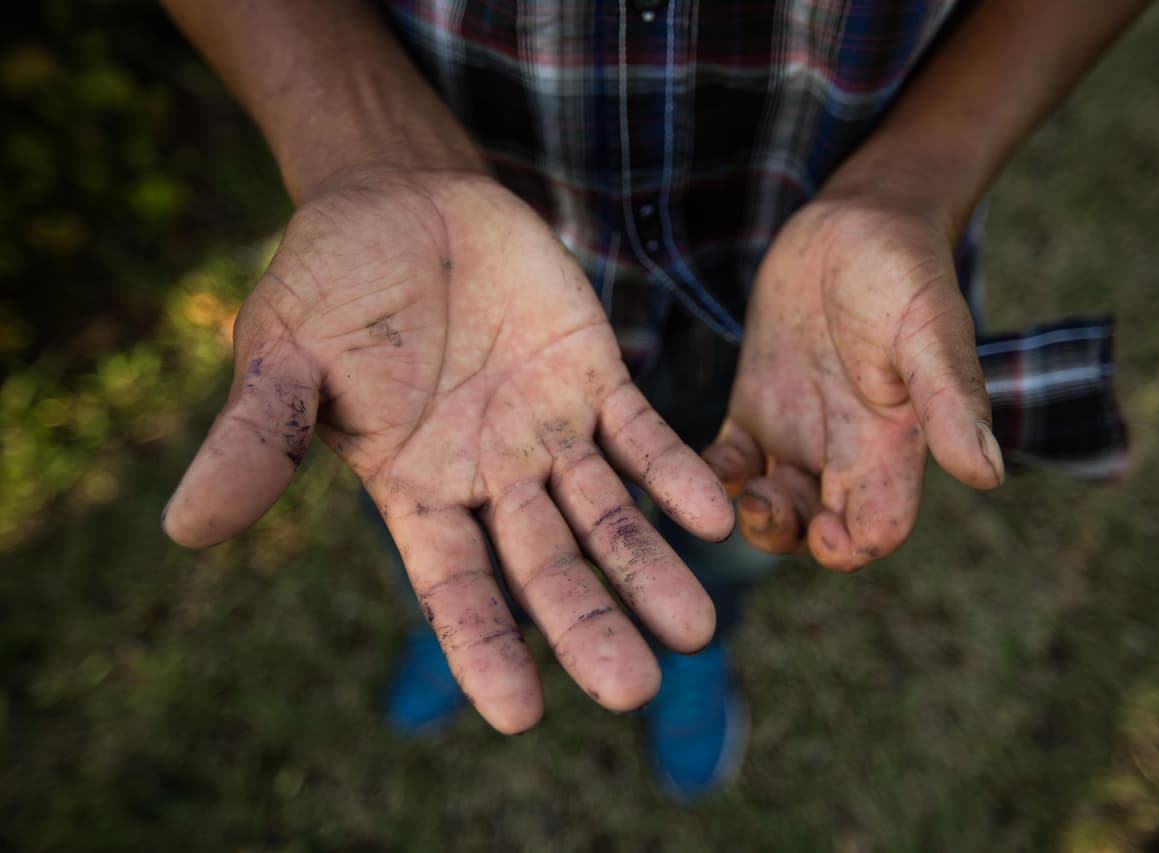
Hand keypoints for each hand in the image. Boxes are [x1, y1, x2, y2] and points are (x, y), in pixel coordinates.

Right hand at [162, 170, 733, 731]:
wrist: (399, 199)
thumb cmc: (329, 285)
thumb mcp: (283, 356)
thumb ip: (259, 440)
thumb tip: (184, 530)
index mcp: (416, 490)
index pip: (453, 585)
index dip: (484, 647)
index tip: (522, 717)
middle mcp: (491, 477)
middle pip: (547, 567)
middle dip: (589, 625)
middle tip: (636, 689)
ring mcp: (549, 431)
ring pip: (607, 515)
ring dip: (649, 567)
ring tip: (699, 629)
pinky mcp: (595, 376)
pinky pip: (642, 434)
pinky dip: (675, 473)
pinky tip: (713, 514)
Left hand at [703, 188, 1003, 570]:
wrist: (854, 222)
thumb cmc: (902, 270)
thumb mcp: (928, 330)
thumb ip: (951, 400)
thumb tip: (988, 474)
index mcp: (892, 445)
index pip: (878, 527)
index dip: (853, 546)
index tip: (827, 527)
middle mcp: (845, 449)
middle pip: (817, 529)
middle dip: (789, 537)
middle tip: (763, 505)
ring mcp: (797, 430)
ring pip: (771, 505)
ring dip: (751, 516)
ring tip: (740, 489)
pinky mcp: (757, 405)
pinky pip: (730, 464)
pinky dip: (715, 478)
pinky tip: (705, 464)